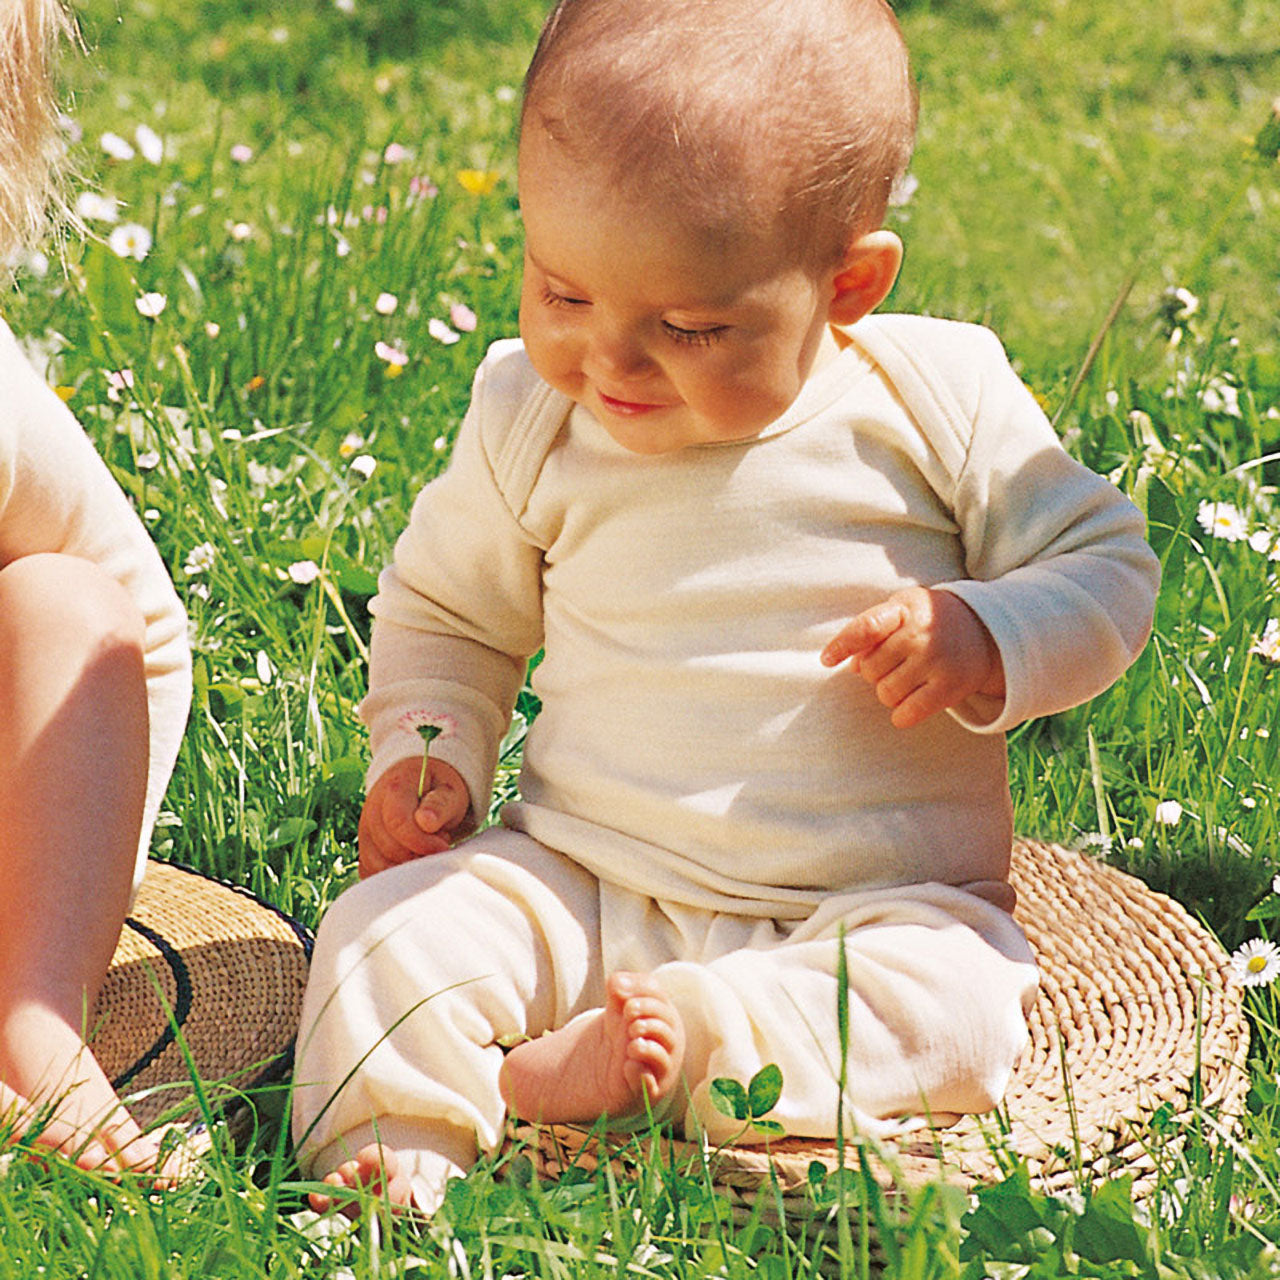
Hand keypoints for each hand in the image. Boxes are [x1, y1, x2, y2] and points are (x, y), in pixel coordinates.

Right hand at [357, 755, 470, 878]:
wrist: (425, 785)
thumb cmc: (440, 789)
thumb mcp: (450, 791)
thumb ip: (440, 805)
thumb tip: (426, 822)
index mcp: (395, 788)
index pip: (398, 822)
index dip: (421, 842)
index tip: (444, 846)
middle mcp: (373, 808)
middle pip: (389, 847)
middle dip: (418, 854)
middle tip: (440, 842)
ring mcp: (366, 828)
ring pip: (377, 863)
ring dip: (406, 866)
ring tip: (426, 849)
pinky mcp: (365, 846)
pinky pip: (370, 870)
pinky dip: (392, 874)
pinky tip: (412, 862)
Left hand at [820, 586, 1004, 728]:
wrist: (983, 628)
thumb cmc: (928, 621)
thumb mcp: (901, 611)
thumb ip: (872, 630)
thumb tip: (849, 664)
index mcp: (903, 610)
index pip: (865, 628)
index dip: (842, 645)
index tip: (826, 660)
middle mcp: (920, 634)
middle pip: (869, 669)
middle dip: (873, 672)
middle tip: (894, 664)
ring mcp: (936, 660)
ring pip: (886, 693)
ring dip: (888, 692)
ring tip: (906, 679)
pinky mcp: (950, 686)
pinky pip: (908, 713)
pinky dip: (902, 715)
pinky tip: (910, 704)